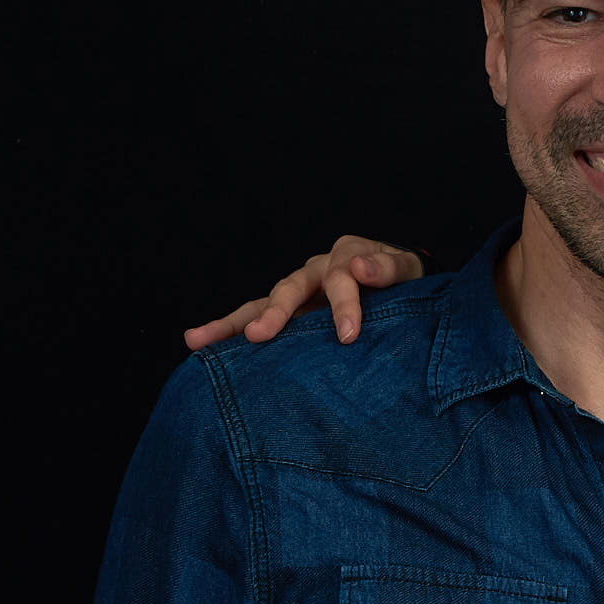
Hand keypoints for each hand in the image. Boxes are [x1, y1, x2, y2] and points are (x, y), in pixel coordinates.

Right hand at [182, 237, 426, 350]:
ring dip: (231, 324)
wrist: (398, 283)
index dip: (344, 305)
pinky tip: (200, 345)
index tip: (348, 335)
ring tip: (197, 339)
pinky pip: (256, 321)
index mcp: (344, 257)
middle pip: (290, 288)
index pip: (340, 278)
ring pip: (260, 305)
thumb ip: (388, 268)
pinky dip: (230, 333)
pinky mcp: (289, 314)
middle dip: (276, 312)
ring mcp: (297, 293)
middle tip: (261, 335)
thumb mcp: (406, 270)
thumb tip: (361, 269)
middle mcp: (313, 271)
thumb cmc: (402, 280)